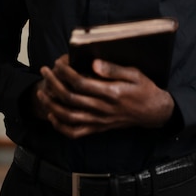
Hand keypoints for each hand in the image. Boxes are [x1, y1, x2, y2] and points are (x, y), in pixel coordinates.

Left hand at [34, 54, 174, 138]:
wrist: (153, 112)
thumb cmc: (143, 89)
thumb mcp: (134, 73)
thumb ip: (113, 69)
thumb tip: (94, 63)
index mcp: (110, 92)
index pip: (80, 82)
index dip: (65, 72)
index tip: (58, 62)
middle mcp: (102, 109)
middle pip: (70, 98)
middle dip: (53, 83)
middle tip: (45, 71)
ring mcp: (99, 121)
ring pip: (68, 116)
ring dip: (52, 104)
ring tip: (42, 91)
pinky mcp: (98, 129)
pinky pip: (75, 132)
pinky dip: (60, 126)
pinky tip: (52, 115)